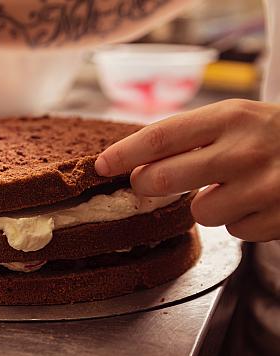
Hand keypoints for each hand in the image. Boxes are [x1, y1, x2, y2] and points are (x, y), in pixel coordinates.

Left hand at [95, 99, 279, 241]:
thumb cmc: (269, 135)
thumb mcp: (234, 120)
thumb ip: (188, 138)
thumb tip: (132, 165)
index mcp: (229, 117)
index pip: (159, 137)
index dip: (123, 154)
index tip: (100, 165)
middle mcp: (244, 150)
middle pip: (161, 179)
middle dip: (147, 186)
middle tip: (153, 184)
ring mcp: (265, 186)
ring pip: (198, 212)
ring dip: (207, 204)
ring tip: (234, 187)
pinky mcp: (279, 217)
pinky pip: (233, 231)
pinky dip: (239, 220)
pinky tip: (259, 202)